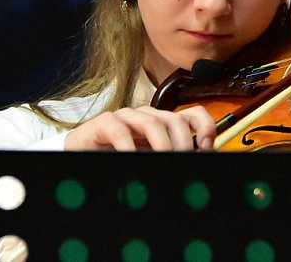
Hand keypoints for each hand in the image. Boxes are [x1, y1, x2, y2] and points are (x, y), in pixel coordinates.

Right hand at [65, 105, 215, 150]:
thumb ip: (170, 161)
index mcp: (163, 123)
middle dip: (183, 144)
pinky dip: (128, 147)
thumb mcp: (151, 162)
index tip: (207, 148)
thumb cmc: (119, 160)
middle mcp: (148, 116)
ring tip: (162, 165)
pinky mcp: (105, 122)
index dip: (205, 127)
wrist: (83, 157)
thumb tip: (195, 175)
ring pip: (152, 122)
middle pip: (175, 120)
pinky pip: (120, 130)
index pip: (192, 115)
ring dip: (161, 146)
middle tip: (182, 164)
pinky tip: (130, 159)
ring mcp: (127, 116)